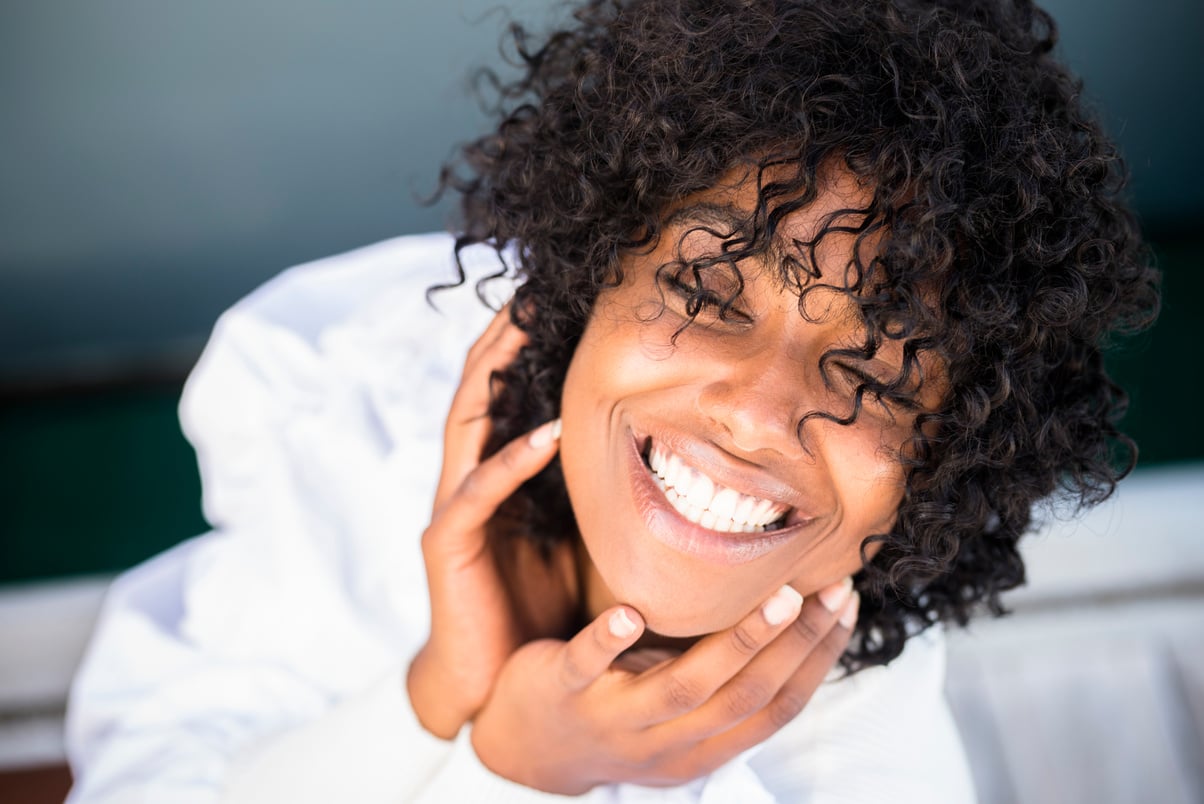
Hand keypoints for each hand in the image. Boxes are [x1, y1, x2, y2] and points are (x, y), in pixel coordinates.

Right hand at [408, 308, 566, 737]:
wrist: (492, 684)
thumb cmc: (542, 607)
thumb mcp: (579, 536)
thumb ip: (597, 489)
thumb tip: (666, 447)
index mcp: (499, 475)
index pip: (504, 392)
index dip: (521, 345)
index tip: (560, 299)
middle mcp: (470, 480)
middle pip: (477, 390)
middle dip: (499, 339)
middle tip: (529, 289)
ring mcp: (454, 508)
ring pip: (466, 425)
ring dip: (492, 375)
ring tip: (521, 329)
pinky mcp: (447, 544)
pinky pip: (479, 494)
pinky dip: (511, 461)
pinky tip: (546, 434)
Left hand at [470, 579, 859, 793]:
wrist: (526, 747)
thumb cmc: (621, 707)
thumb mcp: (681, 706)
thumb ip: (726, 676)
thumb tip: (791, 613)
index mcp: (703, 745)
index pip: (777, 707)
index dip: (818, 659)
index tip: (846, 605)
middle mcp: (666, 740)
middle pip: (745, 696)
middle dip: (795, 643)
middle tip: (828, 589)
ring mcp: (615, 717)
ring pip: (684, 686)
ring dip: (736, 641)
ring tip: (774, 595)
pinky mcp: (564, 689)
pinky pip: (587, 667)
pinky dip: (609, 641)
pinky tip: (631, 613)